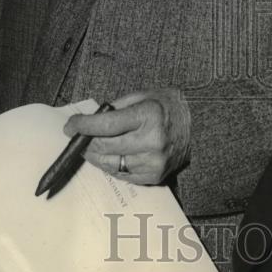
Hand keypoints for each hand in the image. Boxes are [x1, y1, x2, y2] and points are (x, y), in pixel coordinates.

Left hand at [63, 89, 190, 184]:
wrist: (200, 126)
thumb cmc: (169, 106)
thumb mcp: (144, 95)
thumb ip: (117, 107)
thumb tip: (90, 120)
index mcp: (148, 115)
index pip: (105, 124)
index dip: (83, 125)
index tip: (71, 125)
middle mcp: (151, 141)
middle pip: (104, 146)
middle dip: (85, 142)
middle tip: (78, 137)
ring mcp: (153, 161)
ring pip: (110, 163)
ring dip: (94, 156)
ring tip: (90, 148)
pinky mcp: (154, 176)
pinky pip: (122, 174)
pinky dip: (111, 165)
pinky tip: (110, 156)